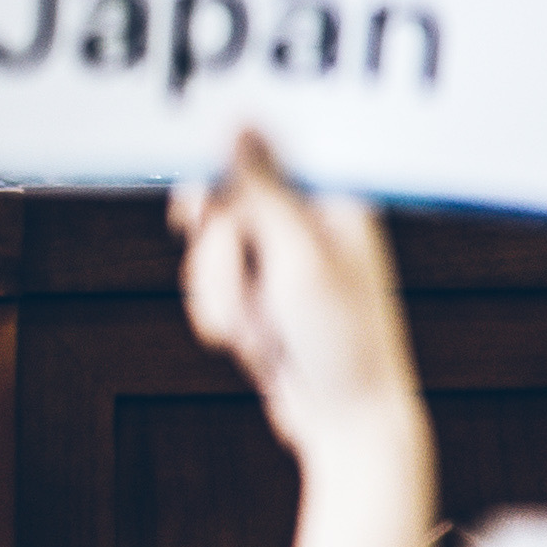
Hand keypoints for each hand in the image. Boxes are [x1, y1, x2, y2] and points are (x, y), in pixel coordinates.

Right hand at [175, 130, 440, 546]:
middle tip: (246, 291)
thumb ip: (261, 189)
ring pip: (208, 253)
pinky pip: (210, 288)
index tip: (196, 212)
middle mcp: (309, 225)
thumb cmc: (343, 341)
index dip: (218, 185)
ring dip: (222, 298)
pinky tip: (260, 346)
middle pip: (220, 206)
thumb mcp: (299, 259)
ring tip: (262, 334)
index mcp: (334, 201)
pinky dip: (223, 318)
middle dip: (220, 258)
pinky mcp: (263, 296)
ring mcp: (283, 263)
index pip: (256, 157)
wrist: (349, 424)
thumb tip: (236, 121)